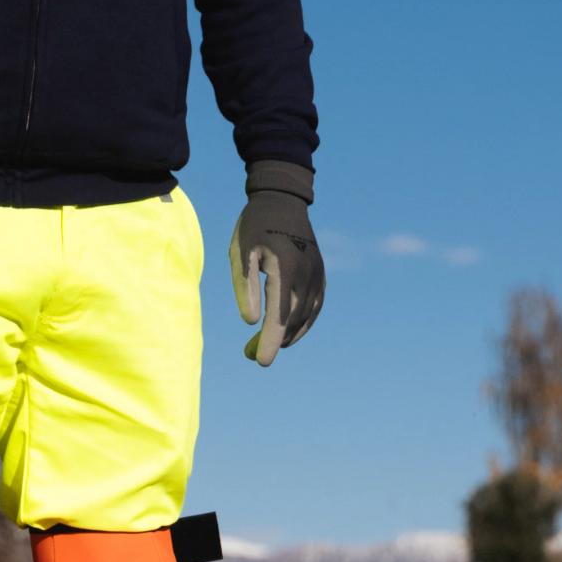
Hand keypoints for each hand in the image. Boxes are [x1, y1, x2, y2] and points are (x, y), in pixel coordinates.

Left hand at [229, 160, 324, 366]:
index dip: (270, 341)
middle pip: (293, 320)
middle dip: (274, 341)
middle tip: (252, 354)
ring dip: (288, 335)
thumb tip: (250, 322)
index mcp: (285, 269)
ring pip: (306, 316)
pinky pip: (315, 306)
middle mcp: (307, 274)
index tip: (261, 362)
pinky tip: (288, 333)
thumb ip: (245, 287)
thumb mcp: (240, 254)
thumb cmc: (254, 227)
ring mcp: (317, 273)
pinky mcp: (321, 273)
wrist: (281, 199)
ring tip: (267, 345)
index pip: (279, 316)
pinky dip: (303, 323)